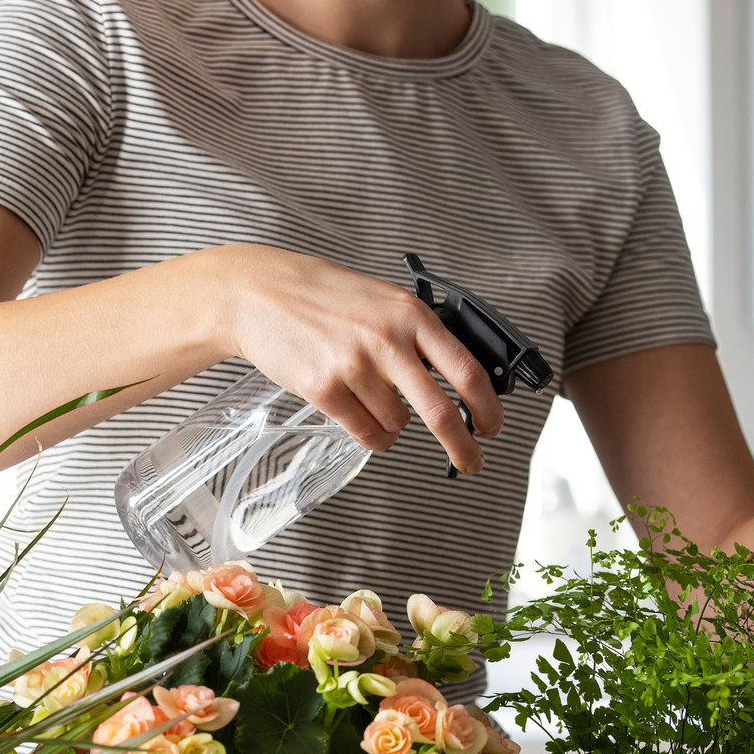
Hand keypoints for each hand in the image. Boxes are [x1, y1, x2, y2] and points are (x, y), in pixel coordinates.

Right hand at [207, 244, 503, 473]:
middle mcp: (387, 340)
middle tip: (472, 460)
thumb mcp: (383, 300)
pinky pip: (366, 433)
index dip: (488, 406)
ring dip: (395, 425)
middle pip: (441, 411)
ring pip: (398, 424)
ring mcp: (355, 367)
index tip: (493, 425)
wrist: (260, 294)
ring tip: (374, 399)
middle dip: (464, 445)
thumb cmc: (323, 296)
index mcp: (410, 314)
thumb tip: (457, 378)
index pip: (467, 369)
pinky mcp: (325, 390)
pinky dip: (373, 434)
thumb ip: (418, 334)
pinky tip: (362, 414)